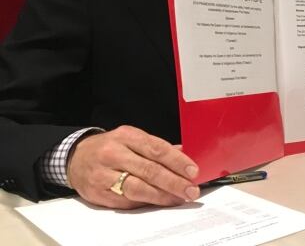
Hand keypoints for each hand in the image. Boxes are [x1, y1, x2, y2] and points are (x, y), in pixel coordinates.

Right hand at [67, 126, 199, 208]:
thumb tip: (185, 154)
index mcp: (126, 136)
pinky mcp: (97, 193)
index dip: (177, 161)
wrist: (75, 158)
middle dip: (174, 182)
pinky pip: (125, 202)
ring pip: (137, 188)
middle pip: (149, 170)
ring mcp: (104, 174)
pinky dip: (145, 203)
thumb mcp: (132, 138)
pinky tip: (159, 203)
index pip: (156, 149)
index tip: (193, 171)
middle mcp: (114, 154)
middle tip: (191, 190)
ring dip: (162, 196)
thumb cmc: (110, 147)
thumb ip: (157, 147)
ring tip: (178, 199)